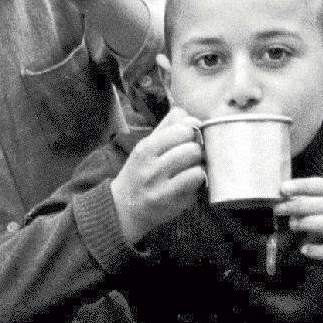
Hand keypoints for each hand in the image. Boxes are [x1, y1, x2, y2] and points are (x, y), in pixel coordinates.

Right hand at [110, 107, 207, 245]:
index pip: (180, 126)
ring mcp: (161, 186)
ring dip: (199, 164)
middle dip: (196, 148)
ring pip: (196, 164)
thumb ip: (166, 128)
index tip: (189, 137)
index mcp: (146, 148)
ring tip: (192, 167)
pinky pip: (196, 182)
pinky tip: (191, 182)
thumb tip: (188, 113)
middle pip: (191, 145)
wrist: (124, 208)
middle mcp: (151, 167)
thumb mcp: (146, 147)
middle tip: (192, 155)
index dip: (191, 129)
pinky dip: (198, 180)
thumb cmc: (140, 172)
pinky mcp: (172, 203)